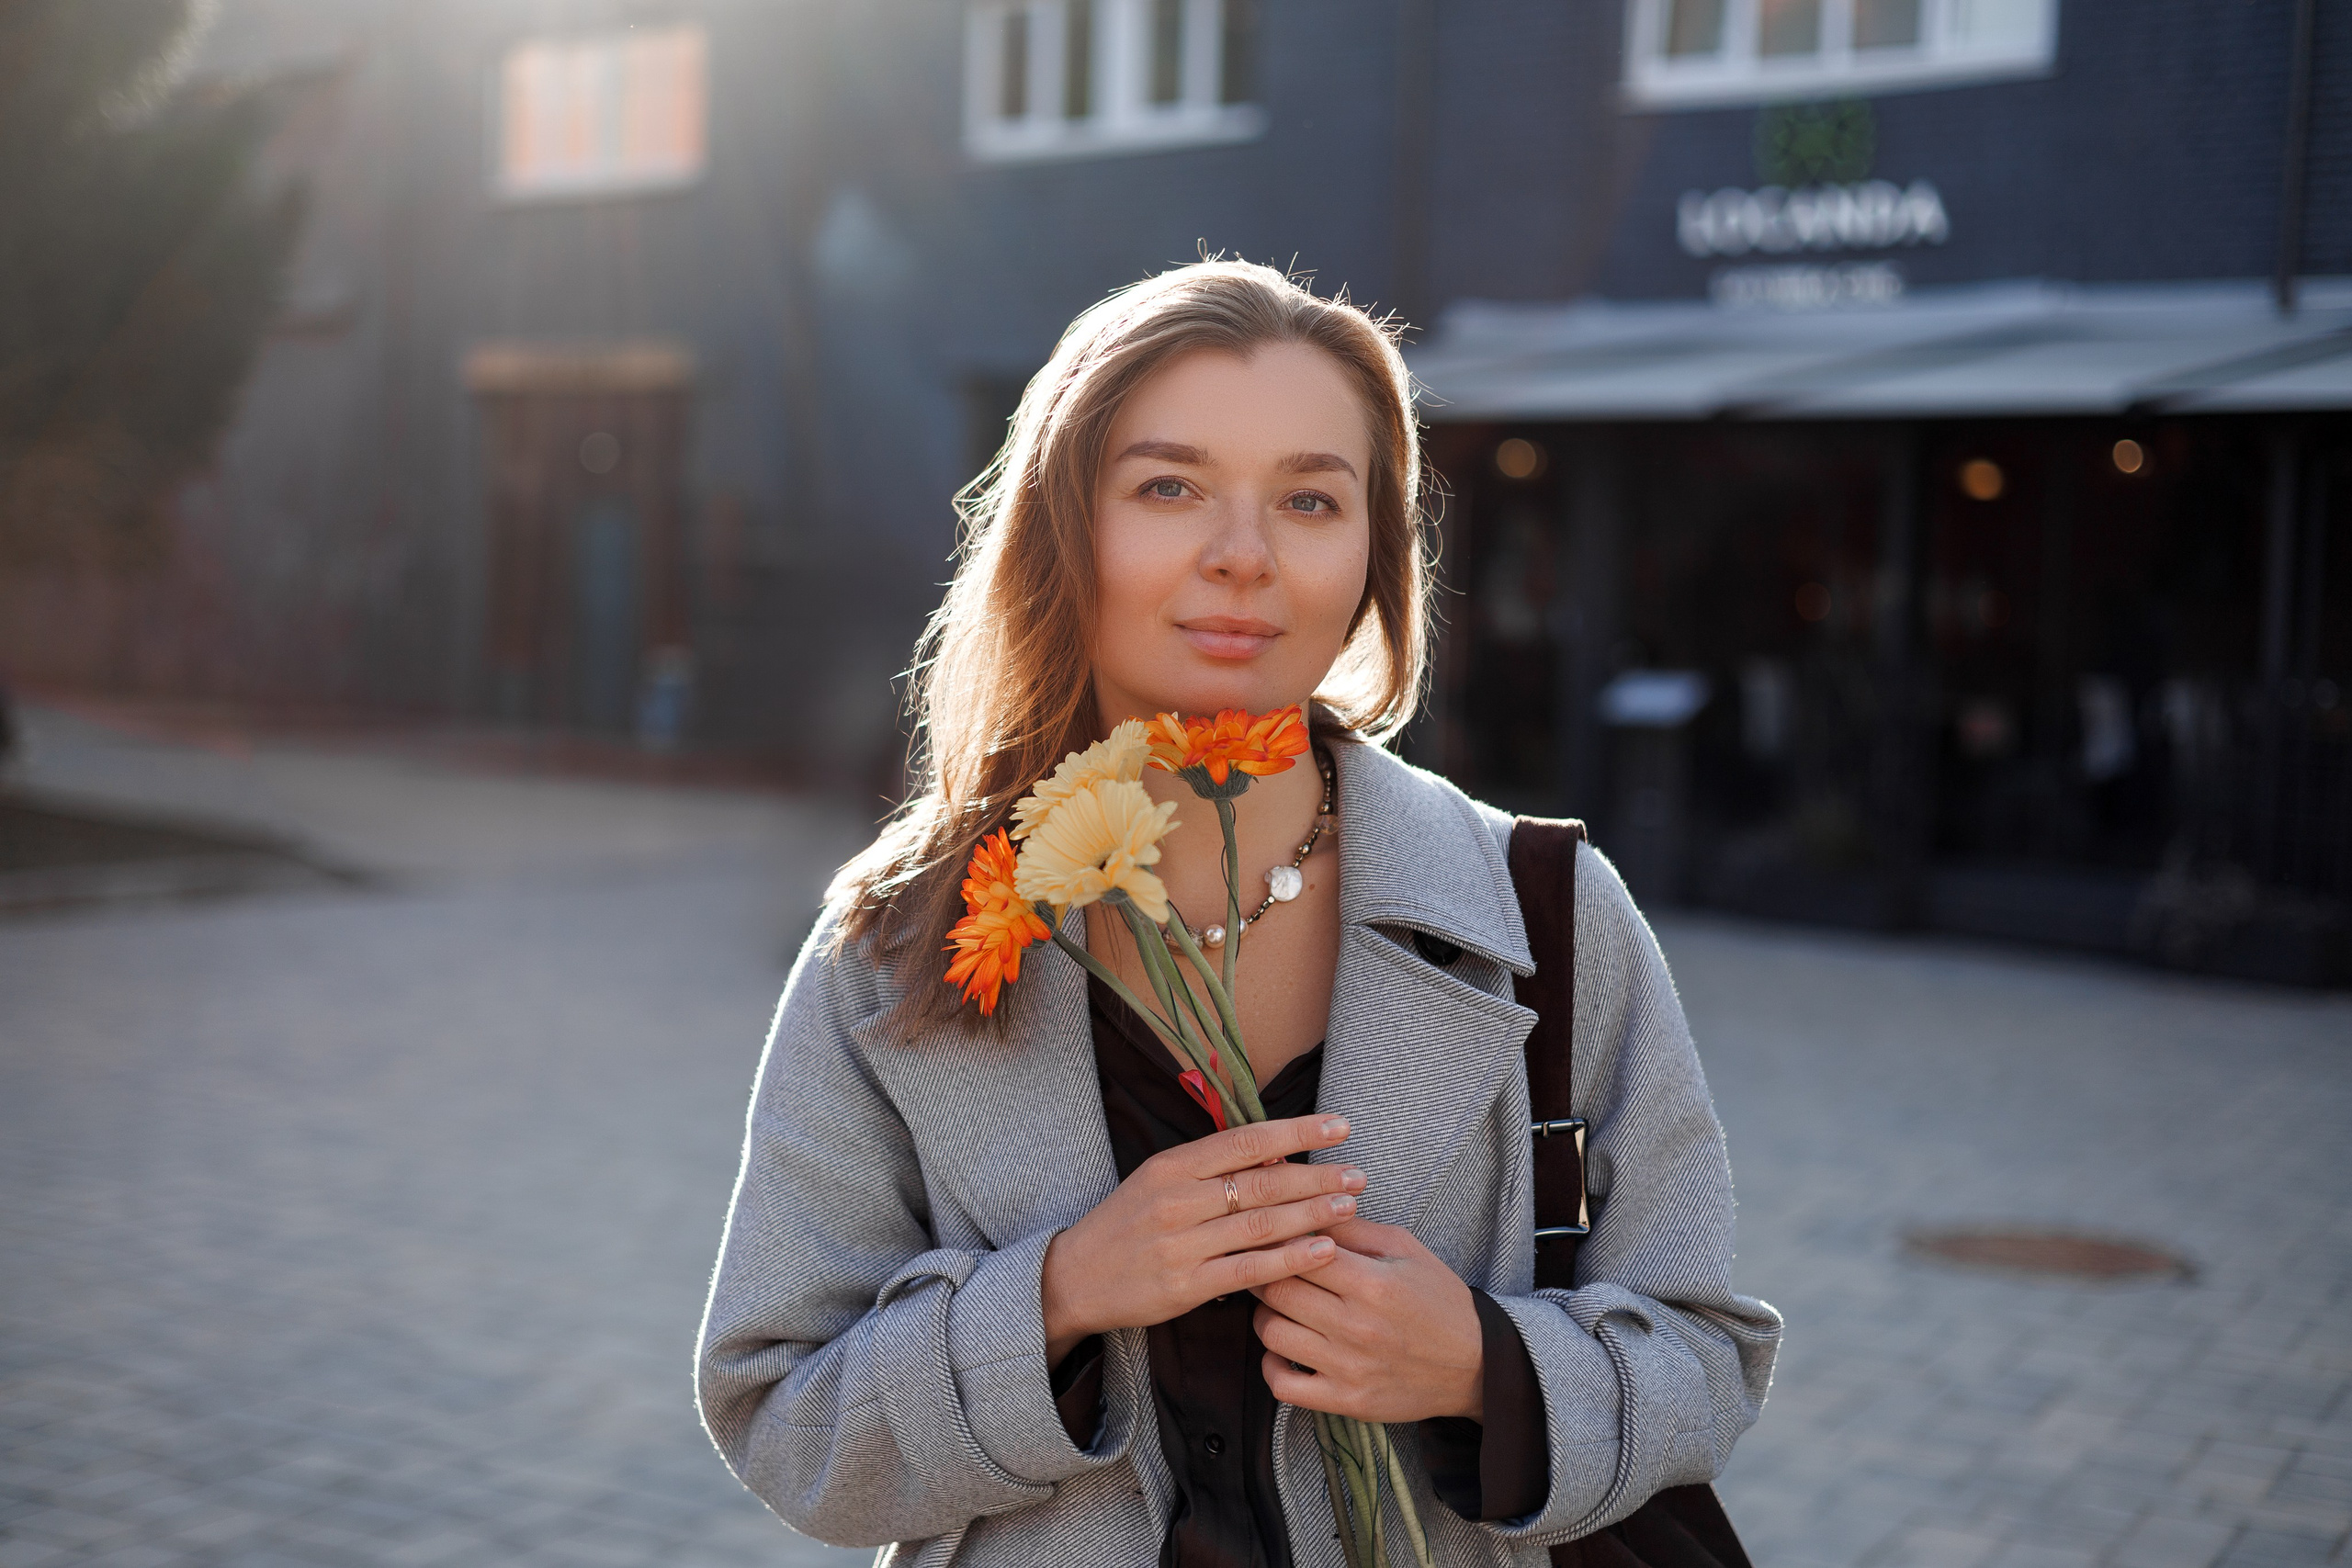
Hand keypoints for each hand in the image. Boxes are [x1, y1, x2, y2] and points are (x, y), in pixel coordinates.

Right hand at [1042, 1115, 1365, 1367]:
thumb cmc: (1126, 1224)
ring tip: (1350, 1205)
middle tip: (1358, 1173)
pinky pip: (1249, 1270)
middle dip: (1317, 1176)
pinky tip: (1323, 1251)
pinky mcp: (1186, 1286)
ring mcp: (1182, 1245)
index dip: (1297, 1132)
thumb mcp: (1159, 1180)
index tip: (1340, 1126)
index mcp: (1172, 1166)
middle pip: (1261, 1182)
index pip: (1246, 1140)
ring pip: (1260, 1224)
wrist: (1074, 1278)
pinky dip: (1289, 1259)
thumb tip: (1274, 1150)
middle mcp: (1177, 1201)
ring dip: (1312, 1214)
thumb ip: (1211, 1165)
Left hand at [1250, 1217, 1484, 1423]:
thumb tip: (1305, 1209)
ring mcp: (1348, 1367)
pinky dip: (1270, 1365)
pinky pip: (1282, 1385)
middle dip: (1264, 1272)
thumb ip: (1353, 1228)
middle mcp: (1357, 1326)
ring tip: (1278, 1304)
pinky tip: (1283, 1348)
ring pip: (1272, 1333)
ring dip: (1265, 1314)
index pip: (1299, 1252)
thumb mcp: (1405, 1249)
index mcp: (1373, 1282)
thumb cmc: (1438, 1299)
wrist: (1475, 1364)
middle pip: (1277, 1290)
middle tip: (1264, 1266)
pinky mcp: (1345, 1401)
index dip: (1278, 1241)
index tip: (1272, 1238)